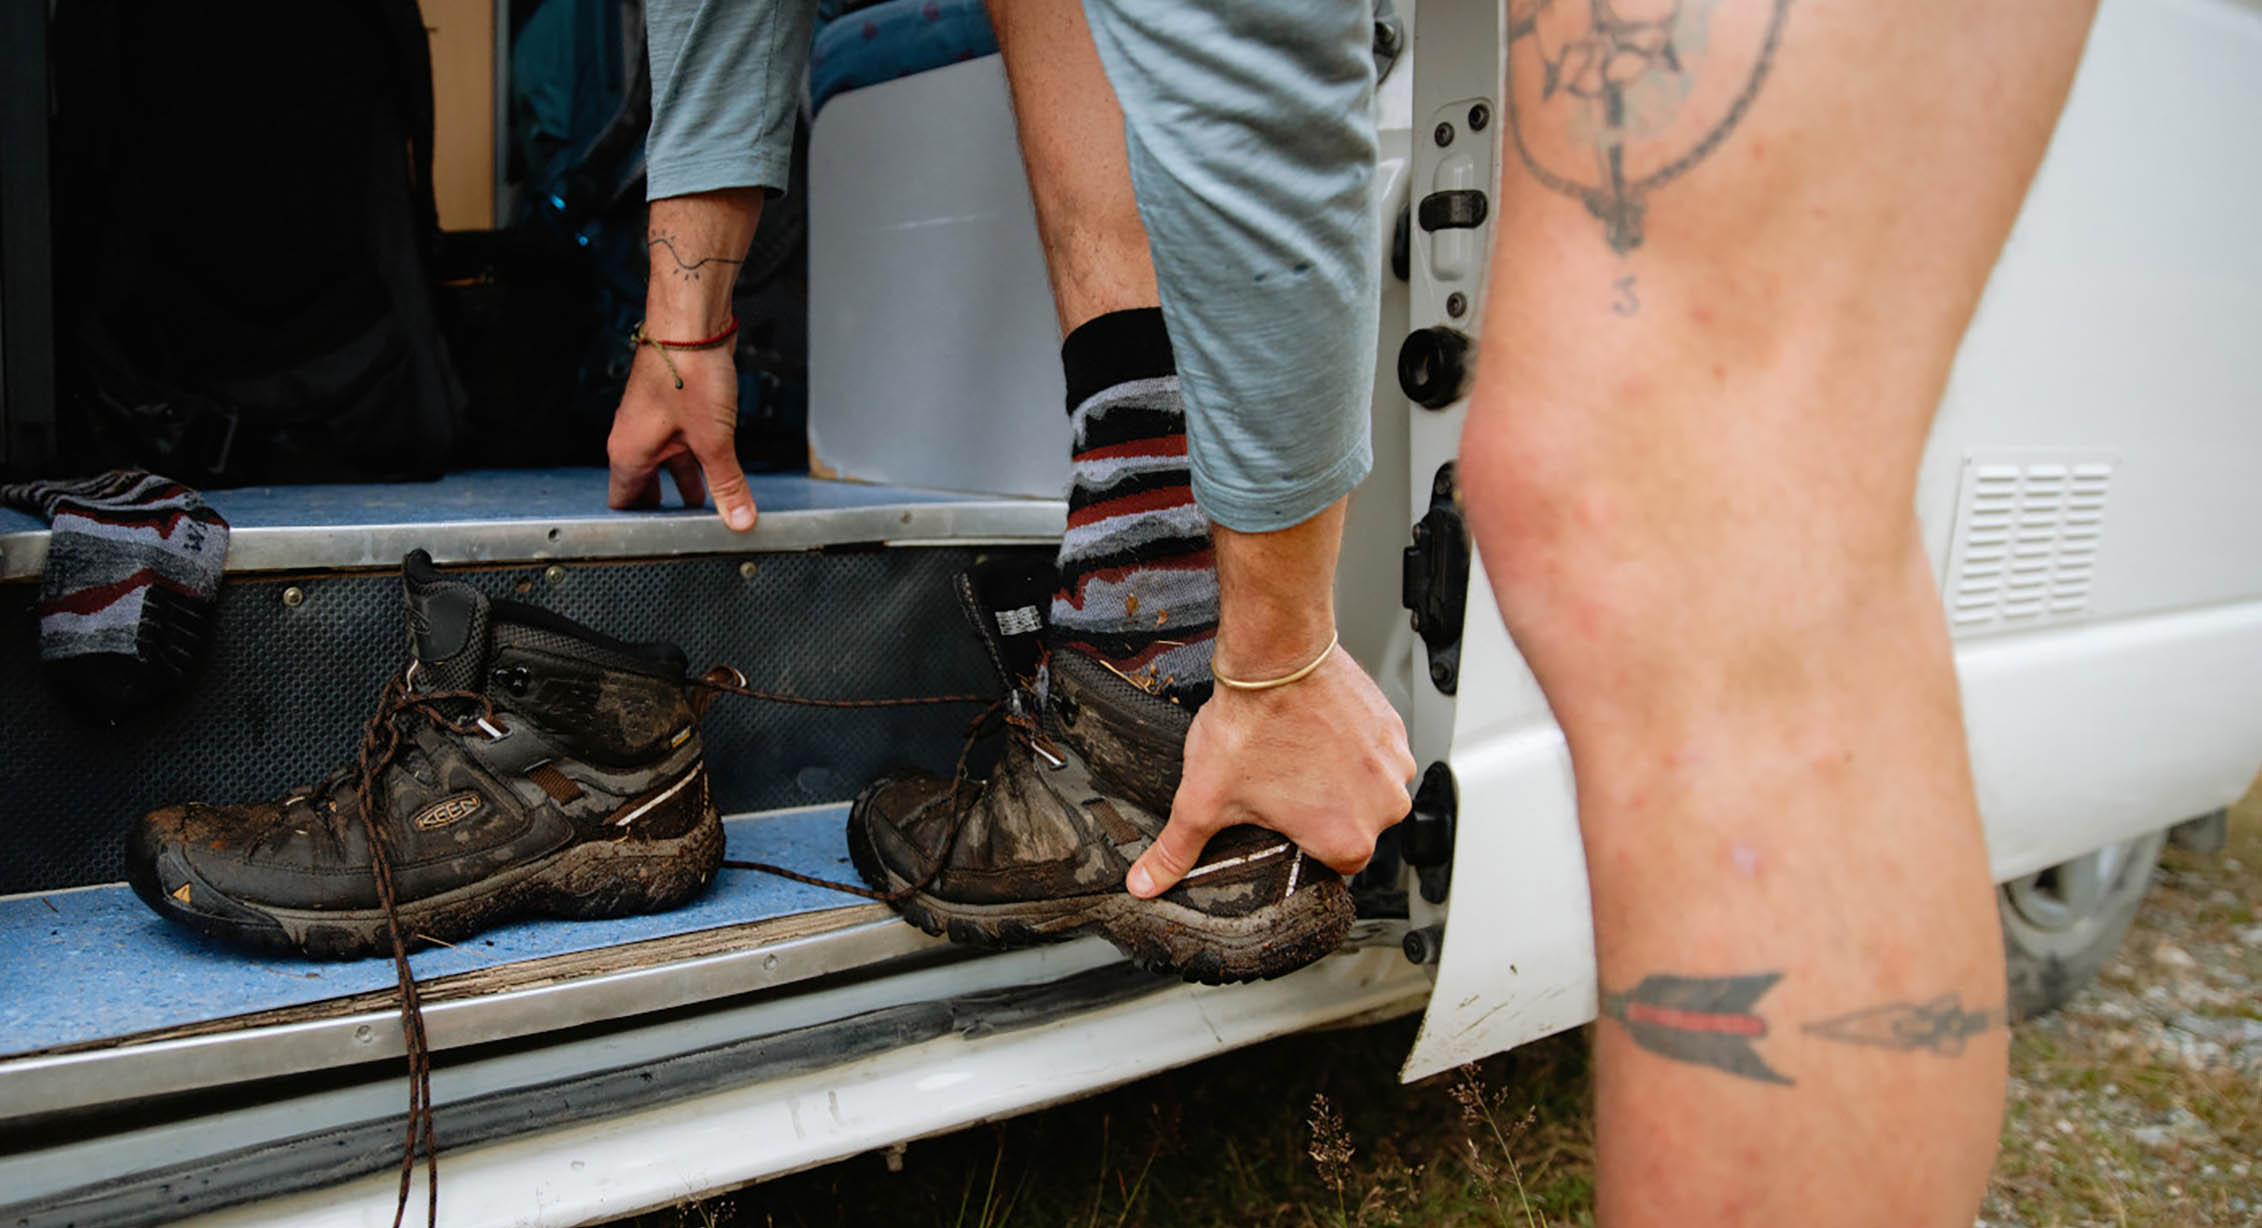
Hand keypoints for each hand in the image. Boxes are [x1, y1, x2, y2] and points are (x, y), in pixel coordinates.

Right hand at [605, 339, 755, 530]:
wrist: (692, 322)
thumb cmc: (688, 374)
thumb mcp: (714, 441)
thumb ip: (726, 485)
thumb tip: (739, 520)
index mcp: (628, 453)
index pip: (624, 505)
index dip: (640, 528)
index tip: (658, 547)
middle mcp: (634, 439)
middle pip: (645, 488)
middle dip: (667, 510)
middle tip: (687, 535)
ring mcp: (653, 422)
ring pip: (667, 465)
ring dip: (688, 485)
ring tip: (710, 511)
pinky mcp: (673, 407)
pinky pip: (681, 444)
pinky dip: (697, 461)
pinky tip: (720, 470)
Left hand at [1126, 645, 1415, 897]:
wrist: (1276, 655)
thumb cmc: (1251, 724)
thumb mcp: (1203, 801)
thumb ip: (1177, 851)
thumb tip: (1148, 883)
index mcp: (1346, 839)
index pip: (1333, 867)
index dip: (1303, 844)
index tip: (1284, 822)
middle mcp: (1382, 807)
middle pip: (1352, 827)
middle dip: (1320, 809)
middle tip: (1284, 782)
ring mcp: (1394, 765)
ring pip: (1367, 790)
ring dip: (1340, 779)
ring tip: (1300, 755)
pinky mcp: (1394, 729)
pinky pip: (1378, 754)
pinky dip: (1353, 748)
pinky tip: (1320, 733)